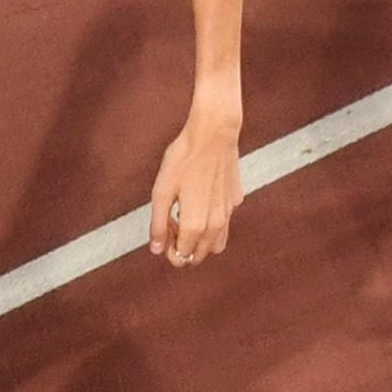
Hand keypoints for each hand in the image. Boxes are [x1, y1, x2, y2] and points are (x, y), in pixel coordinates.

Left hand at [144, 108, 243, 265]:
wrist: (213, 134)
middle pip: (199, 255)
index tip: (162, 233)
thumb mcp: (162, 191)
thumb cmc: (184, 159)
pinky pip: (224, 222)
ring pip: (216, 243)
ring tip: (187, 216)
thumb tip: (156, 249)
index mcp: (195, 225)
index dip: (167, 249)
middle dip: (183, 248)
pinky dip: (212, 221)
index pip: (181, 257)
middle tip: (172, 224)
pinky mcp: (235, 200)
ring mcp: (229, 213)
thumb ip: (159, 224)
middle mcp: (216, 224)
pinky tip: (201, 199)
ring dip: (200, 240)